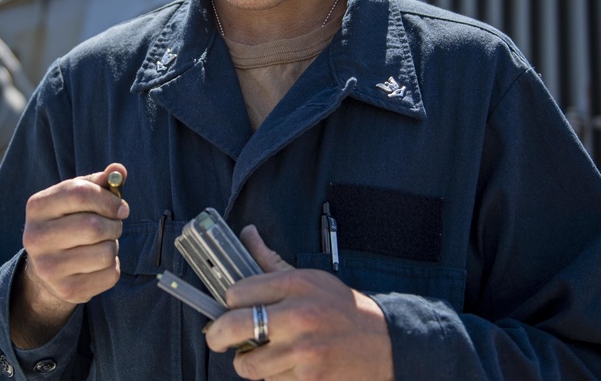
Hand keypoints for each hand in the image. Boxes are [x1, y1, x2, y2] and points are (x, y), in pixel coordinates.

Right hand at [10, 163, 127, 347]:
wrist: (47, 267)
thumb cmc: (69, 221)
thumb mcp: (77, 198)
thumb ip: (100, 181)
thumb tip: (119, 170)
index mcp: (37, 207)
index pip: (80, 193)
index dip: (109, 199)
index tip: (121, 207)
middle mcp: (36, 238)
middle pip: (94, 226)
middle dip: (114, 225)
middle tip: (113, 226)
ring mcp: (49, 267)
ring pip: (105, 252)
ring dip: (113, 245)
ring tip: (102, 244)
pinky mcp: (66, 290)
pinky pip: (110, 275)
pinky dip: (113, 266)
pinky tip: (98, 263)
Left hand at [204, 226, 392, 380]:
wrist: (384, 343)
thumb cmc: (342, 309)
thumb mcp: (310, 278)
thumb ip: (271, 261)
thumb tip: (247, 234)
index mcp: (296, 285)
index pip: (237, 292)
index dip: (229, 303)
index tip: (230, 309)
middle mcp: (298, 315)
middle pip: (232, 326)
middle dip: (216, 336)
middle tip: (217, 339)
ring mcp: (303, 349)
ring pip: (248, 363)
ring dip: (249, 362)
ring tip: (261, 354)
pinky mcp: (309, 377)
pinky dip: (274, 376)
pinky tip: (288, 365)